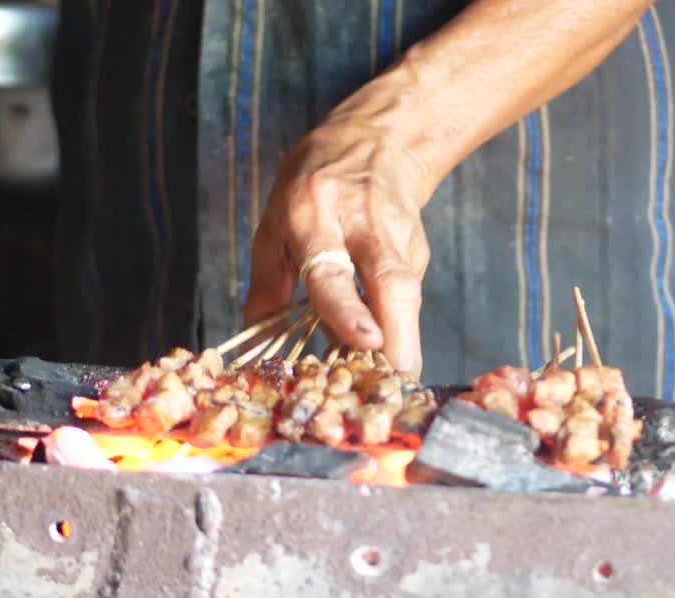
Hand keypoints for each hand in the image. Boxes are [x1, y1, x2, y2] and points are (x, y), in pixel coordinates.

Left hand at [242, 120, 431, 377]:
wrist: (376, 141)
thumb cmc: (312, 187)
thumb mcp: (273, 224)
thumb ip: (267, 284)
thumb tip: (255, 338)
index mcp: (313, 215)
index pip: (332, 269)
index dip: (349, 309)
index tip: (366, 342)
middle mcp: (362, 223)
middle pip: (391, 284)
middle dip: (400, 336)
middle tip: (398, 380)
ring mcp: (398, 235)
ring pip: (407, 293)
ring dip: (404, 341)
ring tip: (392, 381)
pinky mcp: (419, 248)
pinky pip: (408, 297)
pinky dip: (400, 329)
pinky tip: (389, 351)